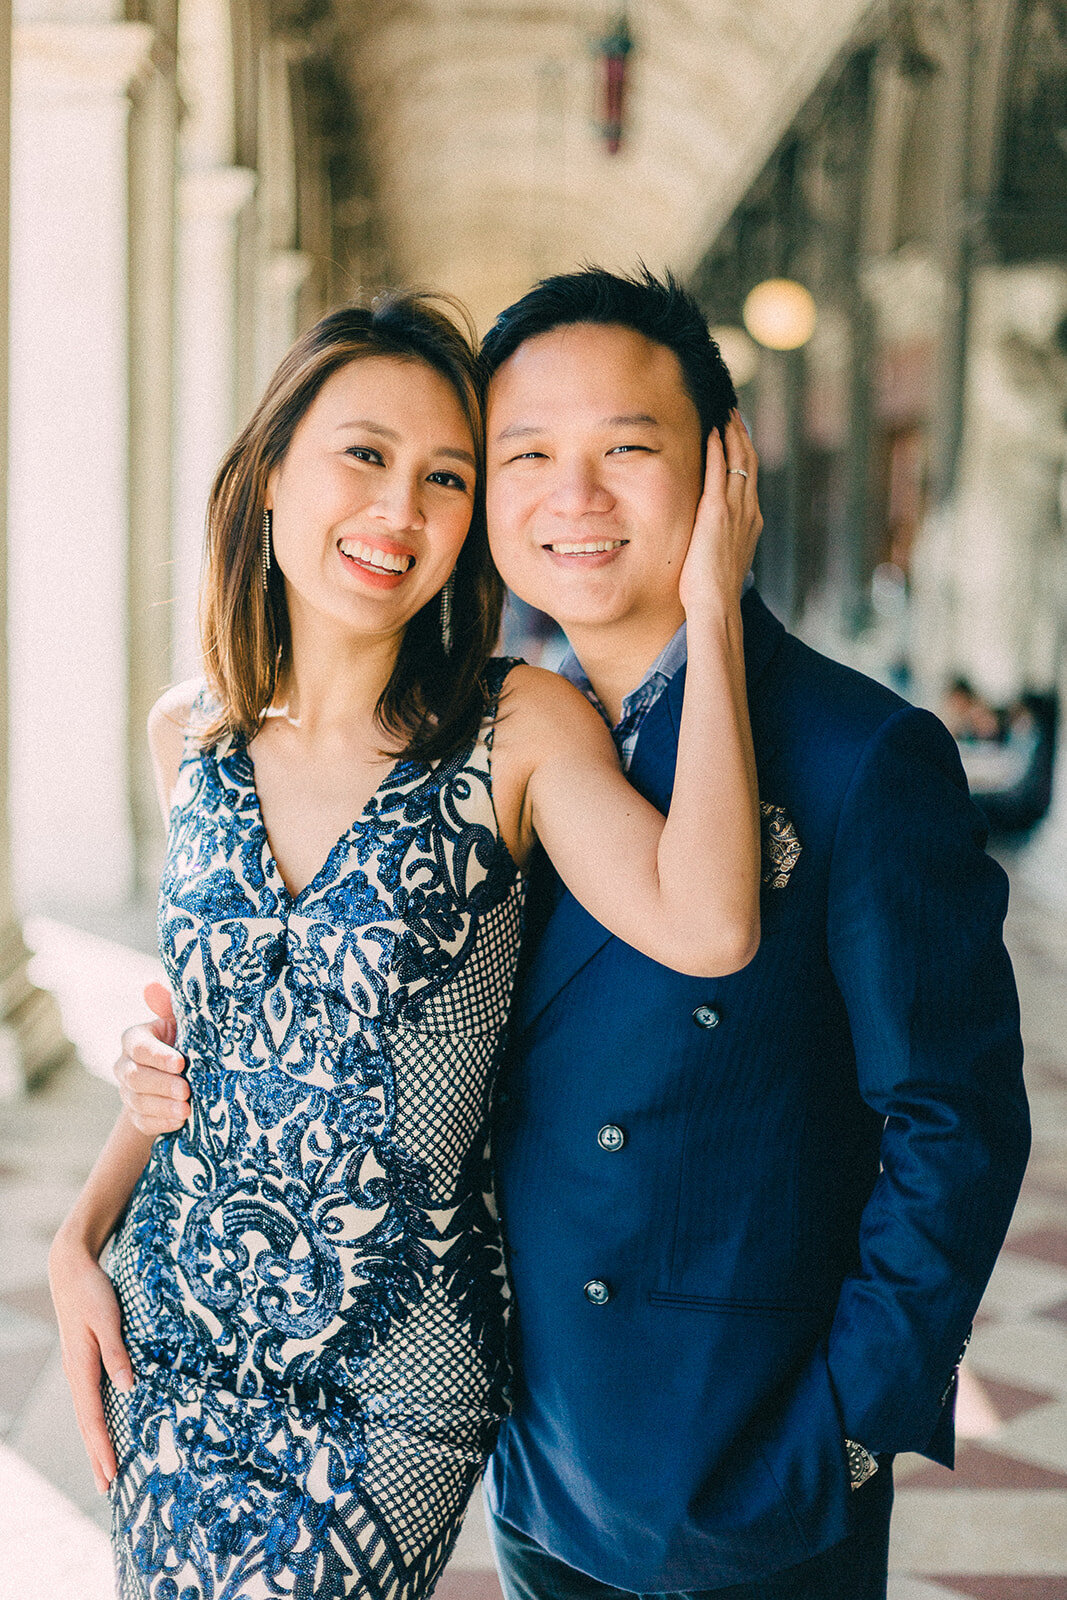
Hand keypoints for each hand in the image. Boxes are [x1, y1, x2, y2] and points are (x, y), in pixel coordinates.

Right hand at [48, 1229, 132, 1491]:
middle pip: (87, 1424)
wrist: (70, 1269)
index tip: (111, 1474)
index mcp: (81, 1367)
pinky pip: (89, 1399)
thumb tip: (127, 1387)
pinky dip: (96, 1420)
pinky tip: (103, 1428)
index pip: (92, 1417)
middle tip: (106, 1489)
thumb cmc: (92, 1291)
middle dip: (97, 1456)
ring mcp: (77, 1369)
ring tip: (104, 1469)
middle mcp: (76, 1374)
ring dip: (96, 1442)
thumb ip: (116, 1352)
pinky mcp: (83, 1361)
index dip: (102, 1447)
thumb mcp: (107, 1318)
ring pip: (86, 1414)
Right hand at [114, 981, 188, 1135]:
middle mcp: (125, 1066)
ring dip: (164, 1107)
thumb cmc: (183, 1040)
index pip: (141, 1048)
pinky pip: (143, 1122)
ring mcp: (128, 1092)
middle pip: (137, 1078)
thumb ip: (167, 1006)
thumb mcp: (179, 1022)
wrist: (179, 1074)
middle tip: (186, 1090)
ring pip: (139, 1102)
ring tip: (187, 1109)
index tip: (181, 1063)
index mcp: (134, 1039)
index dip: (159, 1057)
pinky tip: (180, 1122)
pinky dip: (162, 1123)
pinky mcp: (136, 1115)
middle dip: (163, 1085)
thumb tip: (151, 986)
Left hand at [678, 411, 761, 617]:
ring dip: (732, 435)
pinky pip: (719, 473)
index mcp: (751, 520)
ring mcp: (735, 511)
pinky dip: (717, 450)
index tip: (737, 433)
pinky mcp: (716, 513)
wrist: (717, 605)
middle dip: (742, 434)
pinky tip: (712, 434)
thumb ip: (722, 538)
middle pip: (749, 462)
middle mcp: (748, 511)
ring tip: (724, 413)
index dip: (745, 452)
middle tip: (733, 412)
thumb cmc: (714, 591)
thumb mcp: (723, 557)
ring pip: (739, 462)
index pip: (749, 477)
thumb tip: (714, 533)